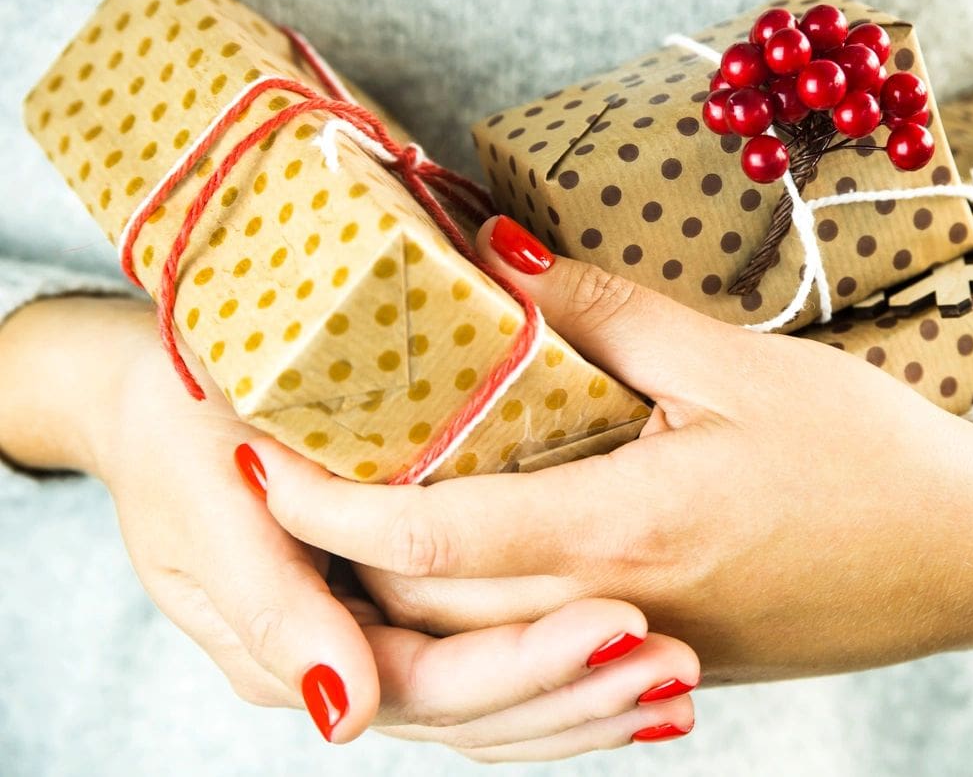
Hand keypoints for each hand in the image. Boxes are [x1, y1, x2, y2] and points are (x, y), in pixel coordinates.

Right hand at [0, 297, 698, 757]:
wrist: (152, 400)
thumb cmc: (176, 431)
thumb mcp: (206, 506)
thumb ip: (273, 609)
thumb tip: (342, 714)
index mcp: (291, 649)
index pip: (434, 685)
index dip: (529, 664)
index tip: (620, 625)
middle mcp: (343, 664)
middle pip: (480, 711)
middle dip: (580, 694)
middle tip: (677, 665)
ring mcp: (376, 643)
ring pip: (495, 706)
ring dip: (587, 700)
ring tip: (678, 684)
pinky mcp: (405, 613)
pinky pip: (491, 666)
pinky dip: (562, 676)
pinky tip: (634, 672)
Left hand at [256, 216, 972, 681]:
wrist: (971, 557)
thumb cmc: (870, 458)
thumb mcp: (738, 362)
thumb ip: (601, 314)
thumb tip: (491, 257)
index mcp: (630, 533)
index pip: (435, 539)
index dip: (331, 505)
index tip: (258, 461)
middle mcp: (617, 611)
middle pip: (434, 607)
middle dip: (338, 556)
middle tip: (283, 480)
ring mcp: (638, 652)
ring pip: (475, 647)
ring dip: (394, 597)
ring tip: (344, 525)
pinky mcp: (662, 662)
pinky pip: (533, 655)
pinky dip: (471, 621)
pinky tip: (453, 575)